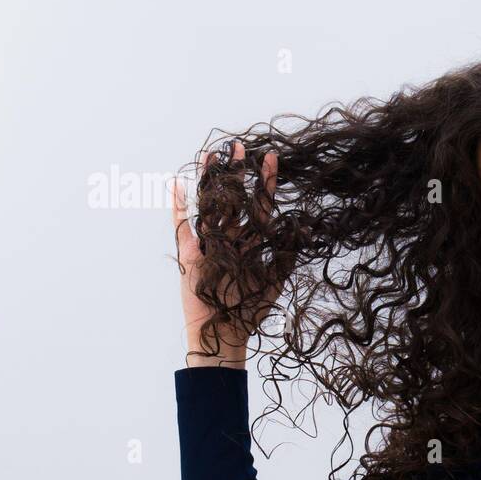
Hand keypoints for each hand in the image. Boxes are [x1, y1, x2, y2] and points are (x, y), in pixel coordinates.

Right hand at [169, 139, 280, 360]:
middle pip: (234, 199)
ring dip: (210, 180)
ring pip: (210, 205)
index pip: (260, 206)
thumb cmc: (251, 310)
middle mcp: (230, 238)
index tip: (271, 158)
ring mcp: (209, 244)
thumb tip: (302, 229)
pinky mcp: (190, 255)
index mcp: (251, 242)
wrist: (225, 333)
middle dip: (237, 173)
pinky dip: (179, 207)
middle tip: (240, 146)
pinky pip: (183, 227)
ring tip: (212, 155)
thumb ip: (286, 254)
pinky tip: (178, 185)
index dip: (265, 183)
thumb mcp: (275, 280)